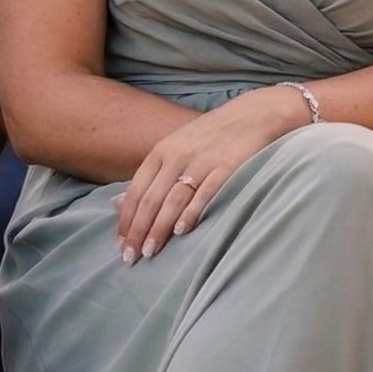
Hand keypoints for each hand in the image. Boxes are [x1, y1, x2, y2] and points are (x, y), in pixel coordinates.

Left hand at [115, 85, 307, 261]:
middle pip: (151, 199)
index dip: (126, 221)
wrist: (256, 114)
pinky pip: (205, 192)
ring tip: (150, 252)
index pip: (136, 191)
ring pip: (173, 199)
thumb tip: (116, 204)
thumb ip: (152, 174)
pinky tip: (182, 231)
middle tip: (131, 257)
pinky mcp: (227, 166)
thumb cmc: (213, 136)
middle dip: (138, 230)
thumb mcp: (177, 147)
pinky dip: (191, 212)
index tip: (120, 246)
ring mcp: (202, 160)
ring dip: (159, 228)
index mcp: (162, 151)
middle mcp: (178, 155)